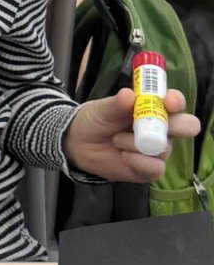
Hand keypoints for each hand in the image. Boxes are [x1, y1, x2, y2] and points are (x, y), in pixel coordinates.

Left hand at [62, 88, 198, 182]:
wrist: (78, 143)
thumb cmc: (96, 120)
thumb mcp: (102, 109)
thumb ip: (116, 103)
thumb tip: (129, 95)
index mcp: (153, 108)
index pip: (175, 102)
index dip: (176, 100)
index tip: (168, 101)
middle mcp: (161, 129)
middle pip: (186, 126)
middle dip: (178, 125)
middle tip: (160, 125)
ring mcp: (157, 150)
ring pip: (164, 148)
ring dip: (138, 144)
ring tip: (116, 140)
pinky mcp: (148, 169)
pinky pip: (156, 168)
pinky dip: (140, 162)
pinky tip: (124, 156)